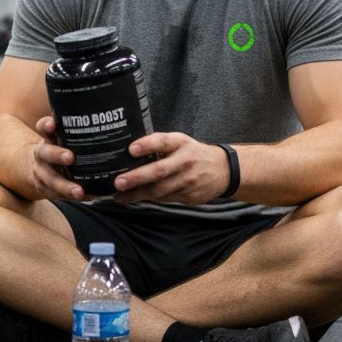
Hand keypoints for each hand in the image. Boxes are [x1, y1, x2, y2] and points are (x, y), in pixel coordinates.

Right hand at [30, 116, 85, 200]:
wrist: (34, 168)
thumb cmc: (60, 148)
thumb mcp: (62, 136)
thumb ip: (78, 129)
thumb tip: (113, 115)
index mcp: (47, 138)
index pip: (43, 127)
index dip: (47, 125)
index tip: (53, 124)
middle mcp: (42, 154)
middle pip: (45, 153)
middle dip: (57, 155)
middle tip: (70, 157)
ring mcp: (42, 173)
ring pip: (51, 180)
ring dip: (66, 186)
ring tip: (79, 192)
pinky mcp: (46, 189)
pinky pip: (59, 195)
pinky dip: (73, 197)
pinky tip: (89, 197)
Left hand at [112, 133, 229, 204]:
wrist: (224, 170)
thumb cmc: (193, 154)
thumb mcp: (180, 142)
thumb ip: (159, 145)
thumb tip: (128, 152)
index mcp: (180, 143)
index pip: (162, 141)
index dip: (147, 145)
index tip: (131, 149)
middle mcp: (184, 161)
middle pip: (159, 170)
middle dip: (137, 177)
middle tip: (118, 182)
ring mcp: (187, 180)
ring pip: (159, 190)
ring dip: (137, 194)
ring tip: (119, 196)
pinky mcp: (188, 196)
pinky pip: (164, 198)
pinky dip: (147, 199)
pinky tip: (133, 199)